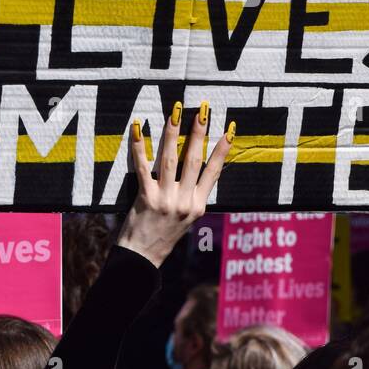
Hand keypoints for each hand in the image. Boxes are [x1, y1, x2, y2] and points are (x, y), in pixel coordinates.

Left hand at [116, 102, 233, 267]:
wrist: (142, 258)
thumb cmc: (164, 235)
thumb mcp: (188, 218)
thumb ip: (194, 194)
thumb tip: (202, 168)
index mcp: (199, 205)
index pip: (214, 171)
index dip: (222, 150)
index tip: (229, 129)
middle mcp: (185, 201)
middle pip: (193, 160)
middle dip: (198, 133)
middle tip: (202, 110)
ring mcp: (165, 199)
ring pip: (170, 159)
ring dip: (172, 133)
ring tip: (175, 112)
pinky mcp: (146, 198)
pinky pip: (143, 168)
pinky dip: (140, 147)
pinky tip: (139, 129)